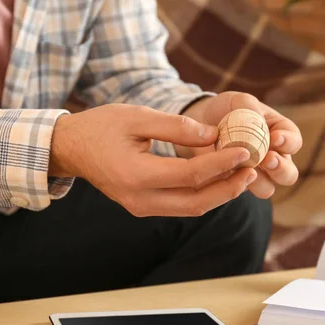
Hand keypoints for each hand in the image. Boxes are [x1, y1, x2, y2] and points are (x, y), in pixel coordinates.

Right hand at [49, 104, 256, 216]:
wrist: (72, 148)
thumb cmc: (101, 127)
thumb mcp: (137, 117)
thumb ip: (176, 126)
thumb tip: (214, 135)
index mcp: (136, 175)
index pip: (191, 175)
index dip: (222, 164)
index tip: (245, 151)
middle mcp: (140, 199)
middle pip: (196, 201)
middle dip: (228, 187)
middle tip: (252, 169)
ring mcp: (141, 208)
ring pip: (191, 208)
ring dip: (220, 194)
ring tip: (243, 175)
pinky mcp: (144, 207)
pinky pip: (181, 206)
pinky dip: (204, 194)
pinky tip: (220, 179)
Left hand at [181, 92, 301, 198]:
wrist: (202, 122)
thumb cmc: (228, 108)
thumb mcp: (238, 101)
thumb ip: (249, 106)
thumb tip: (256, 120)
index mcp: (280, 134)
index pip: (294, 142)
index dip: (288, 142)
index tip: (275, 138)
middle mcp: (274, 158)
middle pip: (289, 174)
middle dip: (280, 169)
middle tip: (267, 159)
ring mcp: (257, 174)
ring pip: (268, 188)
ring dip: (260, 181)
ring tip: (246, 169)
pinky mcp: (238, 184)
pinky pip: (242, 191)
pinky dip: (236, 184)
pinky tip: (227, 172)